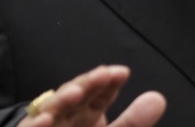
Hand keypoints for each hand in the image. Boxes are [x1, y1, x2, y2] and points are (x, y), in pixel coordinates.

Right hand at [19, 65, 166, 126]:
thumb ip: (133, 123)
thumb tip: (158, 99)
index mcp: (86, 115)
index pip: (98, 94)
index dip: (108, 82)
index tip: (121, 73)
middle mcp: (65, 118)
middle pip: (75, 95)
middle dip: (87, 83)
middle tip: (102, 74)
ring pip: (51, 110)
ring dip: (61, 100)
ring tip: (75, 94)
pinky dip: (35, 126)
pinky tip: (45, 120)